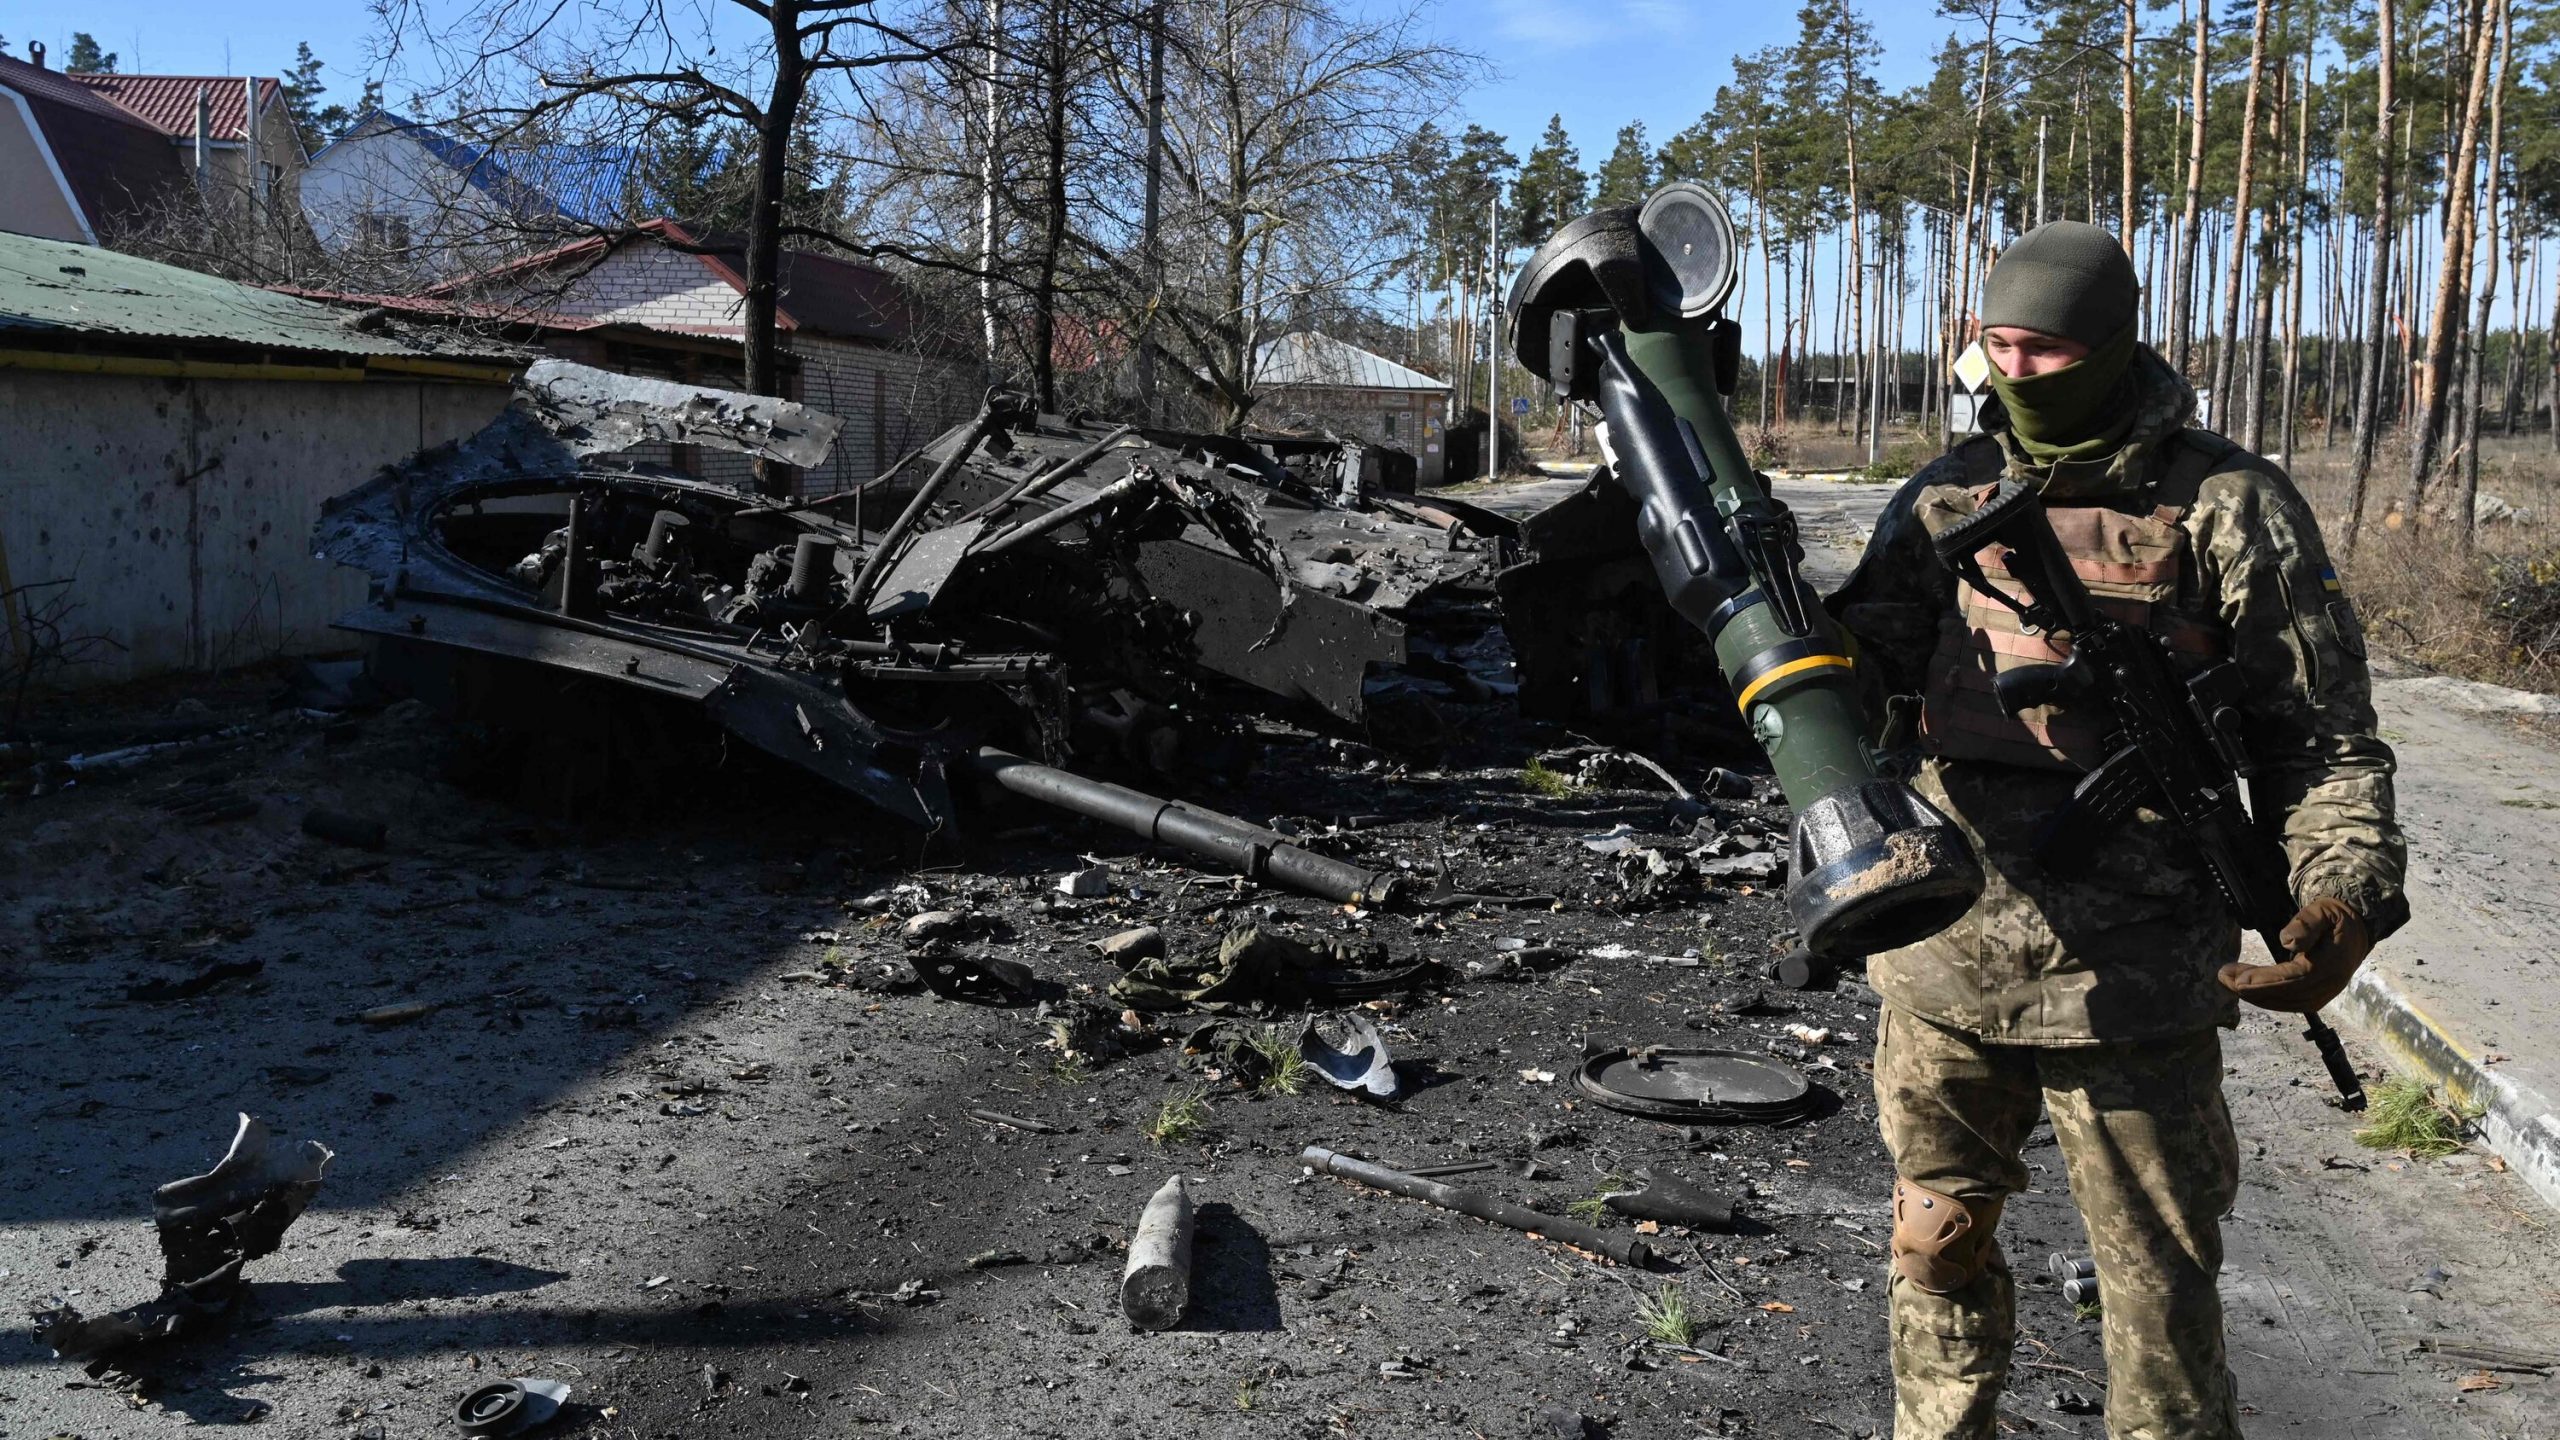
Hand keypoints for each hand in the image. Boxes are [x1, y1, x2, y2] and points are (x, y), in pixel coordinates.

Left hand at [2217, 897, 2370, 1012]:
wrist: (2356, 929)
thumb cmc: (2334, 918)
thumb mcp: (2322, 911)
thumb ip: (2306, 924)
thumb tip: (2287, 942)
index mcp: (2333, 964)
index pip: (2295, 978)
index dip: (2265, 980)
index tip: (2238, 977)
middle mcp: (2330, 984)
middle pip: (2288, 994)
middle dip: (2253, 990)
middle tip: (2224, 977)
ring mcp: (2326, 993)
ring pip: (2287, 1002)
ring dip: (2256, 996)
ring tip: (2228, 982)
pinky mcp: (2318, 996)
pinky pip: (2290, 1003)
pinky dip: (2266, 999)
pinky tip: (2246, 989)